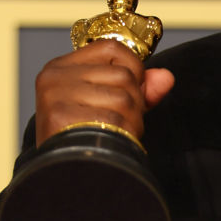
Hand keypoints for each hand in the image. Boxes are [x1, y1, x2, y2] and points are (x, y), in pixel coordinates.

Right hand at [34, 40, 174, 146]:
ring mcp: (55, 96)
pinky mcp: (59, 117)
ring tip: (116, 133)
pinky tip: (111, 142)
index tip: (132, 90)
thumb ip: (139, 88)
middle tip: (121, 121)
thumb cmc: (83, 137)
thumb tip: (166, 78)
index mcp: (62, 67)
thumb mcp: (109, 105)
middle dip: (135, 102)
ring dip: (132, 121)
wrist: (59, 172)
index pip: (112, 48)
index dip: (133, 69)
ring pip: (123, 98)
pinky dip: (122, 134)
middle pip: (123, 75)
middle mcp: (54, 76)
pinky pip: (113, 119)